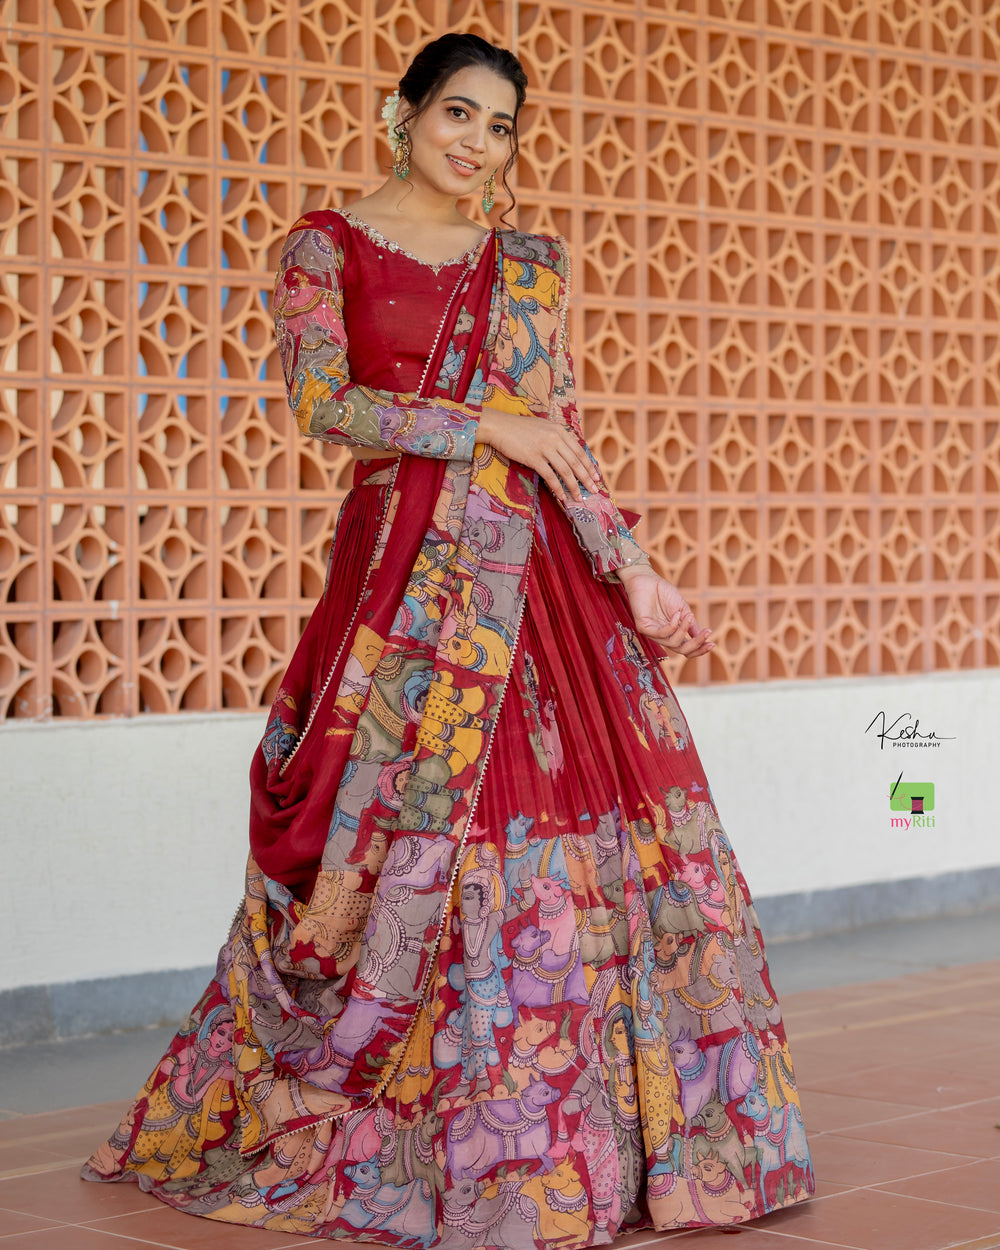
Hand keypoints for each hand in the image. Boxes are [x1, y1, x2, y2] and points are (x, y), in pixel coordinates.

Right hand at [476, 408, 598, 502]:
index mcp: (560, 431)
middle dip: (587, 479)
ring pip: (566, 471)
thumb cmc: (520, 429)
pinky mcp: (533, 457)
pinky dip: (558, 488)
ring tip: (579, 498)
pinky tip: (562, 496)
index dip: (589, 466)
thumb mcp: (544, 428)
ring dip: (574, 487)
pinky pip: (550, 476)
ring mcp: (545, 448)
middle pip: (576, 462)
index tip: (596, 477)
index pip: (580, 451)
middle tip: (595, 491)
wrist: (500, 426)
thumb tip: (568, 454)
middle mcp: (555, 438)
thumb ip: (557, 438)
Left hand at [618, 569, 713, 657]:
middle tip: (706, 634)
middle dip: (696, 644)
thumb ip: (691, 625)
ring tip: (688, 616)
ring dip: (683, 630)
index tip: (712, 644)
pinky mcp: (643, 627)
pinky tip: (676, 614)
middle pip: (680, 650)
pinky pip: (661, 634)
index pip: (685, 648)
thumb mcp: (683, 610)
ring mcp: (652, 633)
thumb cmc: (664, 593)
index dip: (699, 650)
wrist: (647, 579)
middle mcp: (662, 636)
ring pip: (672, 643)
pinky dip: (672, 625)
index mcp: (672, 633)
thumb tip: (705, 639)